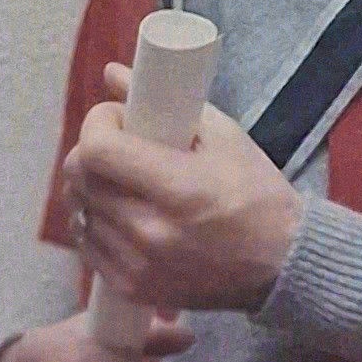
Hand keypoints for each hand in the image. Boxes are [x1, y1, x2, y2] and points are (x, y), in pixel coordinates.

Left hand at [63, 62, 303, 312]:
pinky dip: (95, 224)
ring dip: (92, 189)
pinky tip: (119, 214)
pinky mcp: (133, 287)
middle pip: (80, 179)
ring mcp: (139, 265)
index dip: (98, 123)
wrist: (282, 265)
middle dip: (92, 151)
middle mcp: (151, 231)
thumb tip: (114, 74)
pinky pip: (88, 247)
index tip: (117, 117)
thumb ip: (168, 102)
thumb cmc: (259, 197)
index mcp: (179, 188)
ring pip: (79, 212)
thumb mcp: (226, 138)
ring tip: (121, 181)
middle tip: (117, 145)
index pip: (98, 149)